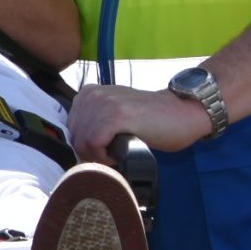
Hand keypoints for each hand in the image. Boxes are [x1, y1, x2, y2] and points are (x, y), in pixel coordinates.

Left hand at [68, 83, 213, 162]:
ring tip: (119, 151)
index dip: (84, 146)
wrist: (182, 113)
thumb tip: (73, 149)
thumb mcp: (113, 115)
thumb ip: (92, 124)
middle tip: (113, 153)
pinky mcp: (117, 115)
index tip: (103, 150)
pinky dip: (105, 157)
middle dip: (91, 153)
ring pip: (81, 143)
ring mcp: (104, 103)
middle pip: (73, 138)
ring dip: (99, 156)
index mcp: (88, 93)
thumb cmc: (150, 121)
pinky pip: (94, 144)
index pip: (68, 129)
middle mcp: (92, 94)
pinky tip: (120, 153)